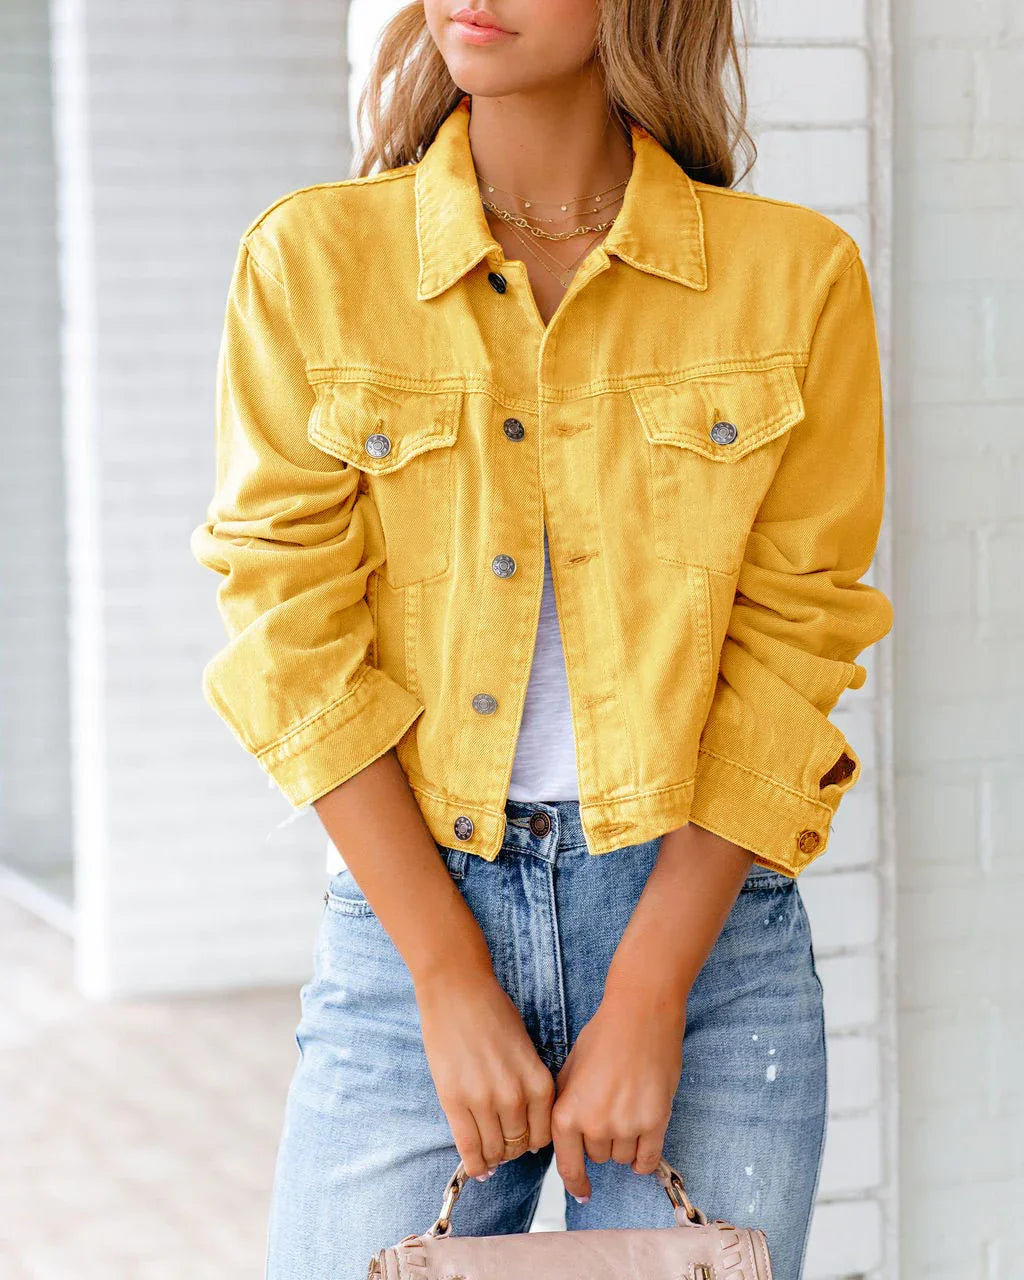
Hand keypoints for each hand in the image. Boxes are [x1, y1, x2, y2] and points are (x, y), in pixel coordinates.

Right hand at [416, 966, 555, 1180]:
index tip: (524, 1140)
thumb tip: (526, 1124)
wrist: (458, 990)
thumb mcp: (525, 1051)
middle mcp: (515, 1096)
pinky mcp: (454, 1101)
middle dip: (511, 1150)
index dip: (533, 1141)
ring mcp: (484, 1100)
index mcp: (538, 1082)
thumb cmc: (493, 1013)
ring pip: (494, 1150)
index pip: (544, 1135)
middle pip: (518, 1145)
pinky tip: (476, 1167)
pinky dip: (474, 1162)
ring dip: (492, 1157)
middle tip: (503, 1147)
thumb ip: (529, 1086)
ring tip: (488, 1154)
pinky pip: (468, 1147)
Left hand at [551, 984, 686, 1201]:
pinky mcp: (655, 1123)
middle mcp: (594, 1125)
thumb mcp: (570, 1071)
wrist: (640, 1015)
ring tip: (628, 1107)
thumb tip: (565, 1138)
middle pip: (598, 1157)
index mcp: (567, 1113)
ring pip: (622, 1157)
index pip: (568, 1166)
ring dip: (624, 1142)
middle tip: (610, 1108)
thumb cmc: (603, 1035)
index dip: (576, 1183)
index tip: (583, 1192)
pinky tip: (643, 1143)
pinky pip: (648, 1159)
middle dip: (601, 1140)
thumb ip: (566, 1107)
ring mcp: (626, 1126)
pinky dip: (644, 1157)